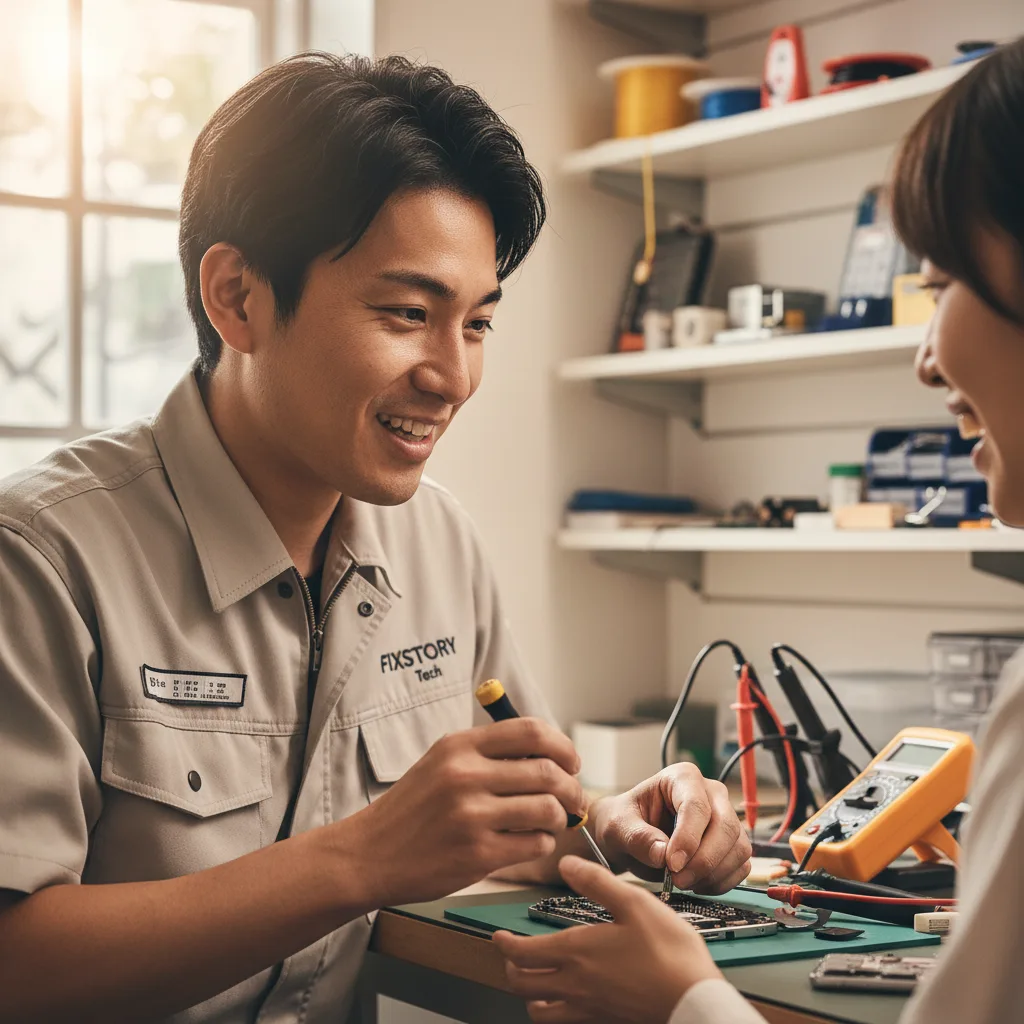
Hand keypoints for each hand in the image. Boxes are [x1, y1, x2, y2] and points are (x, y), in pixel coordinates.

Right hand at [357, 717, 584, 905]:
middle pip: (547, 771)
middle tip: (573, 798)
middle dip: (571, 787)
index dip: (562, 746)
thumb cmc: (412, 809)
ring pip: (547, 809)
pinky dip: (542, 843)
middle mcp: (466, 775)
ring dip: (559, 818)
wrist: (368, 854)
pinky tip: (529, 842)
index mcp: (460, 745)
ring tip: (550, 823)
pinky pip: (534, 843)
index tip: (571, 762)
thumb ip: (489, 755)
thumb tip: (551, 758)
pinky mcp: (477, 854)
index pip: (531, 731)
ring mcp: (471, 816)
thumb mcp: (442, 763)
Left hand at [494, 855, 722, 1022]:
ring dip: (529, 994)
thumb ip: (596, 882)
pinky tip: (566, 999)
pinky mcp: (605, 1021)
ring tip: (533, 979)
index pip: (523, 953)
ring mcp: (589, 1008)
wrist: (693, 1001)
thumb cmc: (668, 952)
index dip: (505, 944)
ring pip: (539, 1011)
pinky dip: (553, 1012)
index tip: (499, 936)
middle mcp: (575, 985)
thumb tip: (566, 864)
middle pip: (523, 985)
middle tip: (512, 954)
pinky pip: (564, 1022)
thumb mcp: (633, 903)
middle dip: (511, 967)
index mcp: (576, 953)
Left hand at [590, 764, 750, 893]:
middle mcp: (710, 794)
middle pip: (726, 827)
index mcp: (682, 778)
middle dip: (704, 860)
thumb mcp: (618, 826)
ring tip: (682, 882)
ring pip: (739, 848)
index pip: (697, 806)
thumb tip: (661, 854)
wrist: (630, 837)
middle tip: (678, 880)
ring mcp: (725, 818)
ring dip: (713, 874)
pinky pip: (741, 866)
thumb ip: (637, 837)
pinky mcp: (732, 844)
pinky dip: (721, 882)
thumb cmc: (624, 823)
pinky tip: (696, 884)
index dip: (688, 838)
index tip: (672, 864)